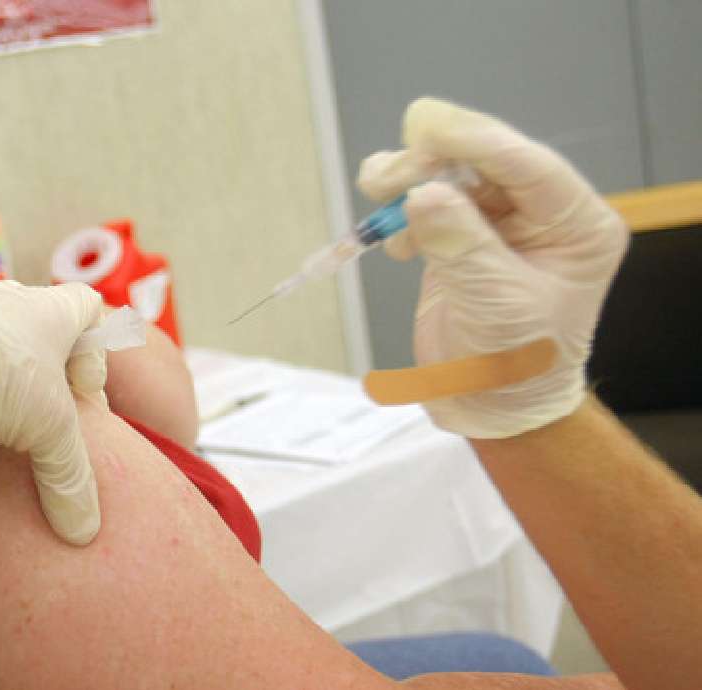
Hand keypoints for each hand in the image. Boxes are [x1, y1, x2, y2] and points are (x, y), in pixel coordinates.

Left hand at [0, 281, 106, 543]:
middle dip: (40, 359)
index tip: (82, 392)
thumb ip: (70, 479)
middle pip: (34, 316)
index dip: (93, 349)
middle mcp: (3, 295)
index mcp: (48, 311)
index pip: (87, 306)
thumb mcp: (49, 436)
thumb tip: (84, 531)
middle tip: (34, 405)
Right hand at [357, 98, 628, 438]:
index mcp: (575, 225)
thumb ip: (461, 244)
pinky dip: (400, 212)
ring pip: (449, 176)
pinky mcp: (460, 237)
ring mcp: (498, 224)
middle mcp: (541, 215)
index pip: (527, 165)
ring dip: (407, 179)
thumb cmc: (513, 364)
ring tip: (376, 190)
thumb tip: (423, 193)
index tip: (425, 127)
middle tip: (384, 175)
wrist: (492, 407)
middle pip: (482, 162)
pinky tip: (393, 241)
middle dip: (431, 160)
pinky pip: (427, 204)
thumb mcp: (495, 303)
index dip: (475, 141)